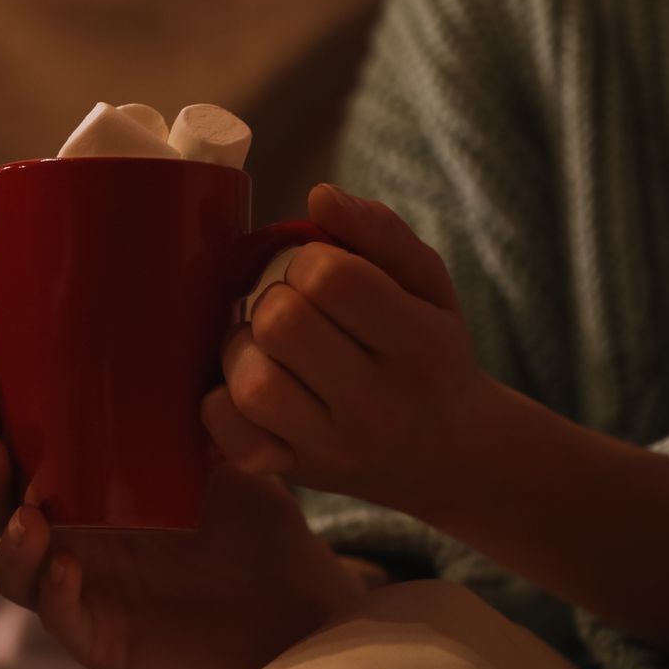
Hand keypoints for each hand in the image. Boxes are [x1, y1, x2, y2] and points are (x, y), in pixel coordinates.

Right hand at [0, 375, 363, 668]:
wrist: (300, 607)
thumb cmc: (254, 528)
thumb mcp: (223, 455)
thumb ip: (193, 407)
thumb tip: (191, 321)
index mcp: (81, 486)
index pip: (16, 450)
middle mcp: (69, 536)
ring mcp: (80, 587)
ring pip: (13, 568)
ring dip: (10, 538)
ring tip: (28, 514)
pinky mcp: (102, 638)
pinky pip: (60, 619)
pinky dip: (54, 593)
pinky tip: (68, 568)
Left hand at [201, 184, 490, 516]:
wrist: (448, 454)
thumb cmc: (428, 353)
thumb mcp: (427, 284)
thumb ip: (378, 232)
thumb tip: (319, 195)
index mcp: (420, 345)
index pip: (332, 278)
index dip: (308, 260)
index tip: (320, 273)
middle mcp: (380, 404)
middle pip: (282, 324)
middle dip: (274, 301)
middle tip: (292, 309)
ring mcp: (334, 448)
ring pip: (252, 383)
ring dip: (243, 350)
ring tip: (268, 348)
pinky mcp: (294, 473)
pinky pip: (230, 436)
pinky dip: (221, 404)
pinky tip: (245, 387)